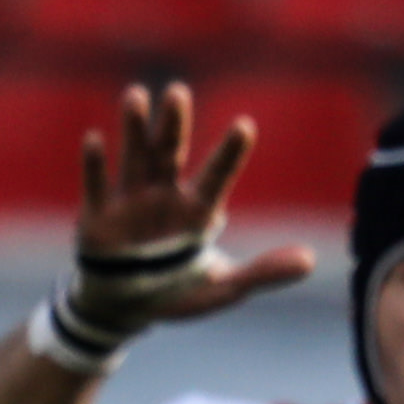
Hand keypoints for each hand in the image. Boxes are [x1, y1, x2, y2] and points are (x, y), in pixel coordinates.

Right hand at [74, 83, 321, 325]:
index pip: (217, 175)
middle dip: (174, 124)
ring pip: (135, 159)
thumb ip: (262, 272)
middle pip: (171, 153)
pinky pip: (96, 187)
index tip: (245, 126)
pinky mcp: (98, 219)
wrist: (124, 310)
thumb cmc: (177, 293)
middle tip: (177, 92)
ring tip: (136, 95)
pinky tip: (94, 139)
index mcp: (198, 210)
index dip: (230, 153)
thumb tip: (309, 261)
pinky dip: (94, 165)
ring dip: (134, 130)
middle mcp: (165, 195)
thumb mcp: (222, 288)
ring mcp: (130, 203)